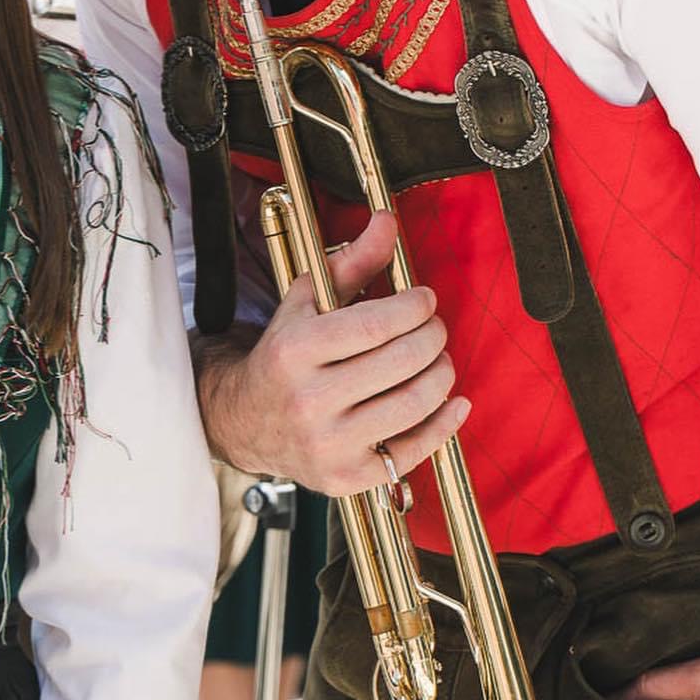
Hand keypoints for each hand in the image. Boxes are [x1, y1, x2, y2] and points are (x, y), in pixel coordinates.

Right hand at [197, 211, 468, 494]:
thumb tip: (388, 221)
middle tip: (435, 328)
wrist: (247, 422)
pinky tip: (453, 400)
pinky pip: (414, 450)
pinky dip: (445, 423)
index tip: (424, 299)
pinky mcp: (348, 478)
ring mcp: (329, 444)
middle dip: (433, 337)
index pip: (376, 324)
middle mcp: (309, 400)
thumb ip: (351, 261)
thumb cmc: (285, 356)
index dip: (415, 307)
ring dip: (442, 375)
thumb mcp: (307, 302)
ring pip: (413, 404)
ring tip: (438, 359)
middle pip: (401, 362)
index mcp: (294, 350)